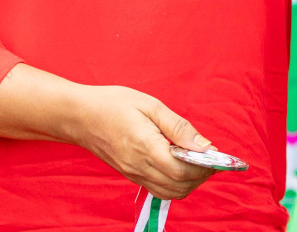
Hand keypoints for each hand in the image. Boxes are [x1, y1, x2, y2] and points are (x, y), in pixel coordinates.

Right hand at [62, 85, 219, 200]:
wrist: (79, 116)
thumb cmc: (113, 104)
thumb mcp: (150, 105)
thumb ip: (179, 127)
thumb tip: (204, 145)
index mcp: (146, 148)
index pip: (183, 169)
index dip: (205, 166)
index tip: (217, 155)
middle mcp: (139, 167)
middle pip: (180, 185)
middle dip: (202, 175)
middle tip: (211, 158)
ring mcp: (134, 174)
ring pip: (171, 192)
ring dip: (190, 182)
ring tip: (198, 162)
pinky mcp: (131, 175)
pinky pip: (159, 189)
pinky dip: (176, 184)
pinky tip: (180, 165)